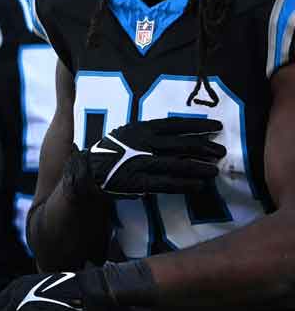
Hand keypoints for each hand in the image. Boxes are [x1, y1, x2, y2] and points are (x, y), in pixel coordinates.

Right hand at [68, 117, 224, 197]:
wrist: (88, 170)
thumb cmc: (112, 150)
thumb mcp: (129, 133)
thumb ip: (150, 133)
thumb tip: (179, 134)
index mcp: (141, 128)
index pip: (176, 125)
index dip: (198, 126)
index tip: (217, 127)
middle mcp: (142, 143)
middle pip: (180, 144)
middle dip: (203, 147)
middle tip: (221, 152)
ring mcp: (140, 162)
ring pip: (176, 164)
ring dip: (198, 167)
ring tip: (214, 170)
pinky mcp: (137, 181)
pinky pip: (166, 183)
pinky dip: (184, 184)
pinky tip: (199, 186)